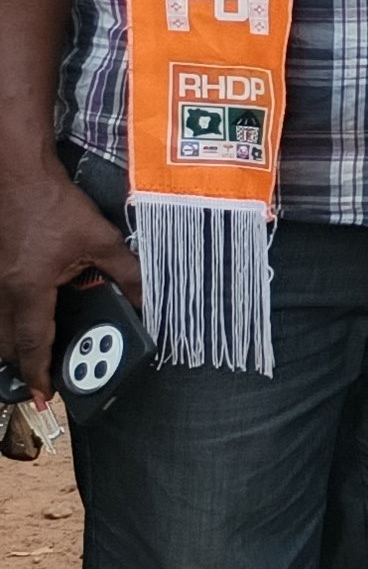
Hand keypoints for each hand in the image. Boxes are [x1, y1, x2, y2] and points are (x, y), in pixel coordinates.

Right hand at [2, 156, 134, 405]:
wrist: (14, 171)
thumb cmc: (54, 203)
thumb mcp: (99, 239)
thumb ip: (127, 273)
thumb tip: (150, 300)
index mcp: (27, 289)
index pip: (32, 344)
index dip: (39, 374)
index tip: (45, 396)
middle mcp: (0, 289)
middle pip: (6, 342)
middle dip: (23, 364)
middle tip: (41, 379)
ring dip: (12, 343)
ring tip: (31, 356)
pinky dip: (5, 320)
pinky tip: (22, 316)